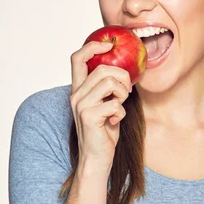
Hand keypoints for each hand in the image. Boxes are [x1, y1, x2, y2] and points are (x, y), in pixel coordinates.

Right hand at [70, 40, 131, 171]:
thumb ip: (109, 88)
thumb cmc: (104, 132)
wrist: (97, 158)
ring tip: (121, 106)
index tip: (109, 45)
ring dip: (123, 94)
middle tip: (127, 91)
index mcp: (79, 89)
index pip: (77, 58)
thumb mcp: (106, 104)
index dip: (93, 47)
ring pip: (110, 82)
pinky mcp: (89, 116)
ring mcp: (81, 105)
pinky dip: (121, 112)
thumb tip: (127, 70)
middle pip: (102, 69)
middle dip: (122, 76)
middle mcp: (76, 94)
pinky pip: (115, 103)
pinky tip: (116, 121)